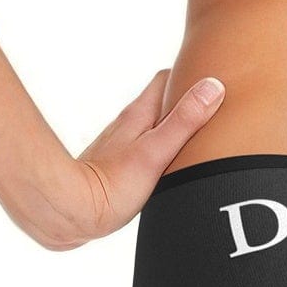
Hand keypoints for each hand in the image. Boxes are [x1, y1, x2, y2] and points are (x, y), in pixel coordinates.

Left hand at [31, 69, 225, 250]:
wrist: (73, 211)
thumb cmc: (112, 186)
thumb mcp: (157, 150)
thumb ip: (184, 120)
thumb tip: (212, 87)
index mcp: (139, 115)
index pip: (166, 78)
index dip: (190, 75)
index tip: (214, 79)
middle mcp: (128, 124)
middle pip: (161, 100)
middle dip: (186, 99)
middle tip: (214, 105)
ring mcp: (122, 144)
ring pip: (154, 123)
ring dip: (174, 123)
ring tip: (198, 133)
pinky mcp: (119, 165)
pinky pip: (146, 145)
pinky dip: (163, 144)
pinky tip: (172, 160)